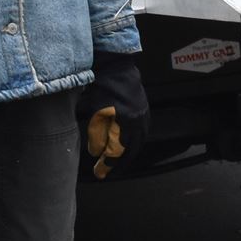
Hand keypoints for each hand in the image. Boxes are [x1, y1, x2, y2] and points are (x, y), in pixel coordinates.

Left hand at [79, 51, 148, 178]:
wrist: (117, 68)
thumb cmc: (104, 87)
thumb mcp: (96, 114)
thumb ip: (97, 135)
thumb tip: (97, 152)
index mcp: (127, 122)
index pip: (118, 151)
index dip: (108, 164)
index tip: (100, 172)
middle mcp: (139, 121)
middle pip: (131, 150)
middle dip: (119, 162)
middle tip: (109, 171)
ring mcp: (144, 115)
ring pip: (138, 142)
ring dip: (127, 153)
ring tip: (116, 161)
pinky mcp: (144, 110)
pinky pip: (141, 133)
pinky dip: (133, 142)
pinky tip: (125, 144)